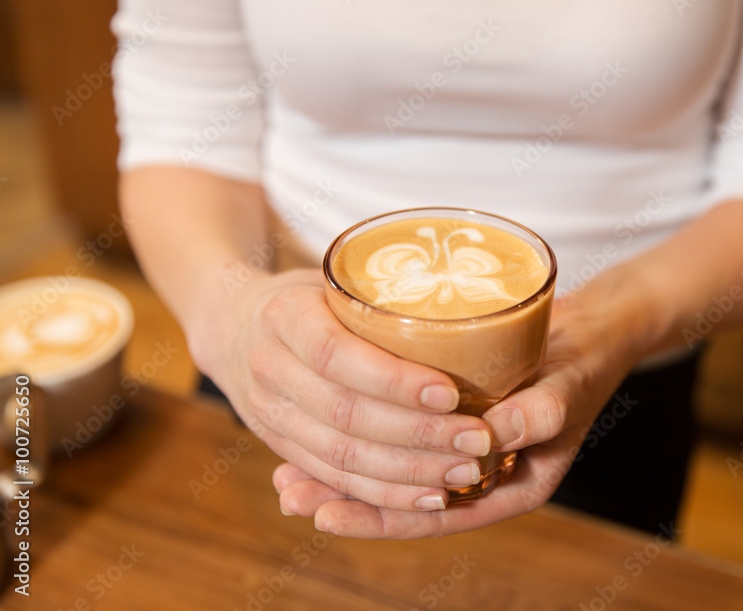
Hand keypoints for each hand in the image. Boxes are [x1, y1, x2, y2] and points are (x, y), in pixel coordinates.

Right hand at [189, 268, 495, 511]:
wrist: (232, 323)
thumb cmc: (310, 295)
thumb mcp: (336, 277)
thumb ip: (384, 296)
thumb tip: (470, 311)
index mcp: (284, 316)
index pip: (337, 355)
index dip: (394, 380)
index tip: (452, 393)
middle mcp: (269, 368)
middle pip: (345, 415)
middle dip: (418, 434)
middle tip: (478, 439)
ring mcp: (268, 414)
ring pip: (341, 457)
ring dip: (409, 472)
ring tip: (466, 471)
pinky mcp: (280, 447)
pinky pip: (335, 479)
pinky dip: (385, 495)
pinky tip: (431, 497)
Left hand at [273, 286, 646, 538]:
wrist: (590, 334)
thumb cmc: (584, 363)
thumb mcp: (570, 387)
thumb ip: (540, 412)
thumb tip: (490, 436)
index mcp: (514, 486)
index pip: (438, 516)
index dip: (380, 518)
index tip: (326, 512)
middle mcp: (485, 478)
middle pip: (408, 503)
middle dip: (348, 499)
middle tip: (289, 492)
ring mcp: (465, 453)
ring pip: (398, 477)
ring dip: (344, 475)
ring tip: (285, 476)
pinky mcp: (452, 422)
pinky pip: (402, 443)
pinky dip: (364, 440)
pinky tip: (320, 430)